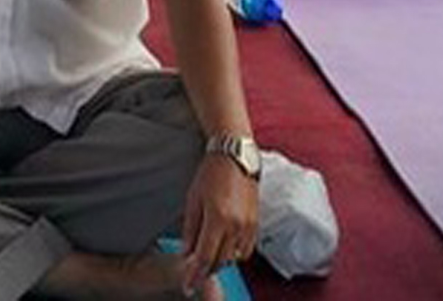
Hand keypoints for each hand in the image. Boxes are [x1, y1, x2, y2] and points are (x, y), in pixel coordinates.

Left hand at [178, 153, 259, 293]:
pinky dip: (234, 253)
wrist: (235, 157)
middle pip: (220, 261)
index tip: (188, 286)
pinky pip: (245, 250)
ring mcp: (248, 225)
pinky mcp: (256, 223)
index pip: (204, 257)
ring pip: (234, 258)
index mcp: (217, 218)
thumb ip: (190, 229)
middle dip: (206, 269)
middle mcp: (236, 225)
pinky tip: (223, 246)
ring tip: (208, 255)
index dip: (195, 275)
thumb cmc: (210, 174)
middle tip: (194, 271)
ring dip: (220, 261)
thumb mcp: (193, 199)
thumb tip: (186, 253)